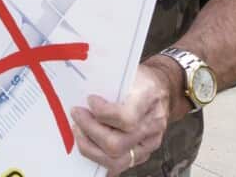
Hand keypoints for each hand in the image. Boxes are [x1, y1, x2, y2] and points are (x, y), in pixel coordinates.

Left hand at [71, 61, 173, 176]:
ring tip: (77, 130)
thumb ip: (109, 81)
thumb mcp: (128, 71)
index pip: (126, 119)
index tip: (90, 100)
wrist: (159, 89)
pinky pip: (117, 165)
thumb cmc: (139, 80)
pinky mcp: (140, 155)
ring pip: (116, 160)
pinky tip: (86, 141)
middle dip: (90, 130)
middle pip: (117, 143)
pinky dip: (97, 156)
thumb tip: (81, 88)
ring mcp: (147, 145)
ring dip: (89, 147)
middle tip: (76, 113)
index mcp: (149, 100)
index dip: (103, 113)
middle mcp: (152, 128)